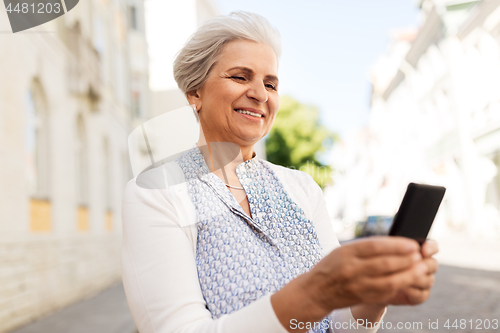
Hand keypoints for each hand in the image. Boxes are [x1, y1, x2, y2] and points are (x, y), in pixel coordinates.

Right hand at [302, 236, 426, 317]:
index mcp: (347, 253)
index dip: (396, 245)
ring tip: (420, 268)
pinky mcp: (363, 298)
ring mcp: (358, 285)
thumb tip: (395, 243)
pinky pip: (386, 292)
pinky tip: (407, 279)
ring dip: (409, 274)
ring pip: (390, 281)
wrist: (316, 291)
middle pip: (385, 264)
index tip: (412, 244)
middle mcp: (352, 269)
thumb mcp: (343, 250)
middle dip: (407, 260)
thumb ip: (366, 247)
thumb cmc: (332, 266)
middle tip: (420, 256)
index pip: (375, 246)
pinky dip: (400, 285)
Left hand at [378, 239, 438, 305]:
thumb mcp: (385, 253)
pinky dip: (412, 291)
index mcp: (420, 253)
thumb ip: (396, 248)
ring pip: (428, 280)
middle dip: (423, 265)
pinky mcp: (420, 296)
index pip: (432, 247)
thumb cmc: (381, 264)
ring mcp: (425, 282)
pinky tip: (402, 287)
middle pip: (433, 264)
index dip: (430, 248)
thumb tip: (404, 246)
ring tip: (402, 276)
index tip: (423, 250)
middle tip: (412, 265)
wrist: (374, 283)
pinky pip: (422, 294)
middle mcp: (425, 267)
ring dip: (415, 278)